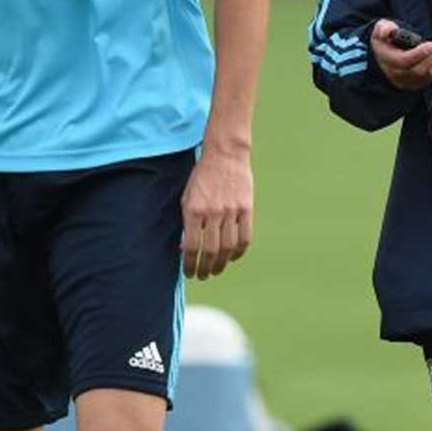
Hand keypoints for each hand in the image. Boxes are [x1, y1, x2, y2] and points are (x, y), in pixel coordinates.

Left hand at [181, 148, 253, 279]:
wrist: (225, 154)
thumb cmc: (202, 176)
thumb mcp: (187, 196)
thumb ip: (187, 221)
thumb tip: (186, 246)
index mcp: (193, 210)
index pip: (191, 246)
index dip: (189, 264)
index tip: (188, 273)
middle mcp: (212, 213)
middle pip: (210, 251)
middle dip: (204, 268)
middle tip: (202, 276)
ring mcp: (231, 211)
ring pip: (227, 247)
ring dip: (220, 264)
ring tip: (216, 270)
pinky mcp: (246, 209)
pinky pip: (244, 237)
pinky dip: (238, 251)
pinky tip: (232, 257)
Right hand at [371, 20, 431, 90]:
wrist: (389, 51)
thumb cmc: (387, 38)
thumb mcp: (382, 28)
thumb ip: (384, 27)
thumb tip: (385, 32)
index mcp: (385, 59)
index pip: (403, 61)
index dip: (419, 54)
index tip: (431, 45)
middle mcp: (394, 74)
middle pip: (418, 71)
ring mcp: (405, 81)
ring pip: (427, 75)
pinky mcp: (415, 84)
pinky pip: (430, 77)